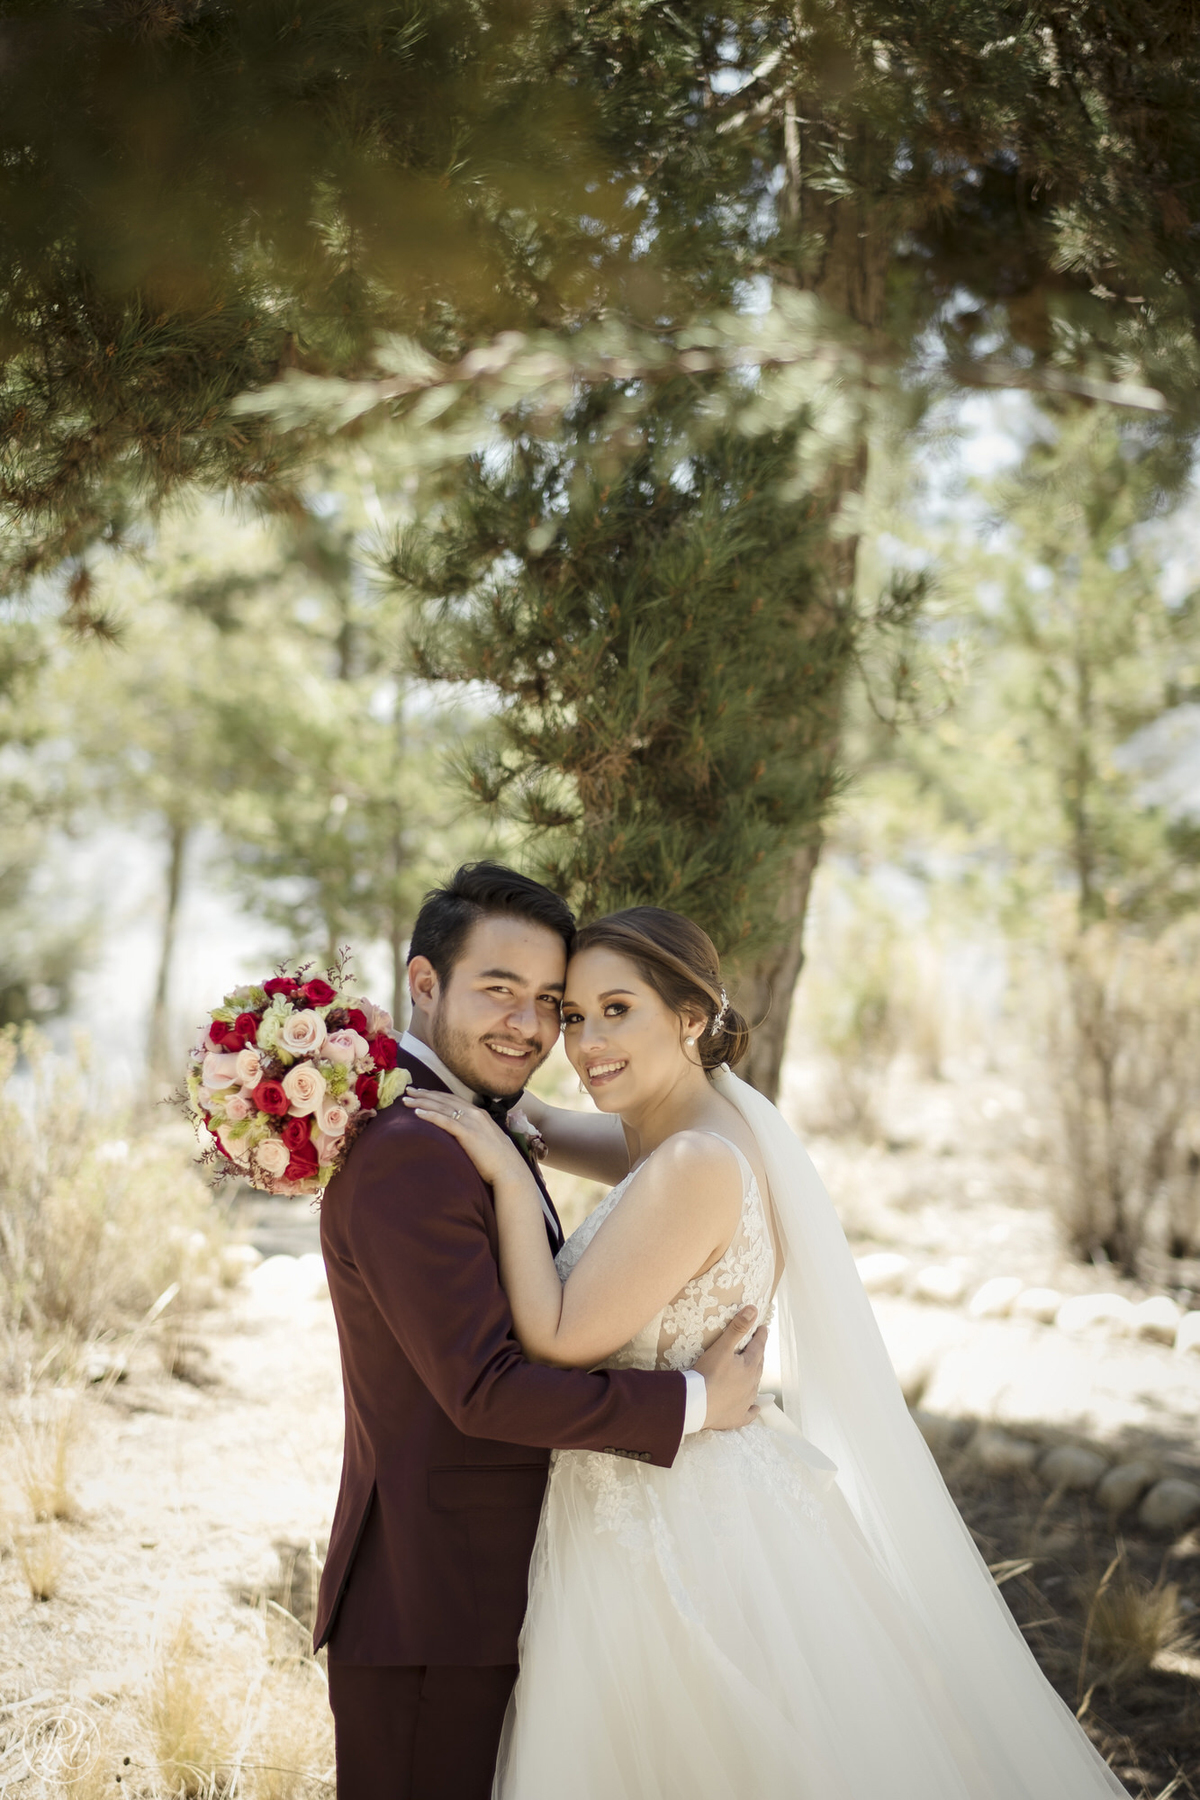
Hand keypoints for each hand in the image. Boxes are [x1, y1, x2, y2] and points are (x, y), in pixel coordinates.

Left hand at [403, 1088, 529, 1185]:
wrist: (510, 1171)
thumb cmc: (499, 1161)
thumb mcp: (486, 1140)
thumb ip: (475, 1134)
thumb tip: (463, 1137)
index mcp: (479, 1114)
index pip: (452, 1099)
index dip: (435, 1095)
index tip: (420, 1092)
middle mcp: (475, 1114)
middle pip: (444, 1099)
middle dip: (424, 1094)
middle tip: (407, 1090)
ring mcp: (472, 1122)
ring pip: (442, 1107)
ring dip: (422, 1102)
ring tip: (406, 1100)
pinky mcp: (468, 1134)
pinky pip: (445, 1121)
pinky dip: (430, 1115)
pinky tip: (417, 1113)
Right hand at [692, 1308, 765, 1431]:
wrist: (696, 1405)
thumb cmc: (708, 1374)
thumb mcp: (722, 1347)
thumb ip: (737, 1328)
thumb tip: (753, 1309)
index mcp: (749, 1367)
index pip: (758, 1347)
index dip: (761, 1336)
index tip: (764, 1328)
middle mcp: (751, 1385)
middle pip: (758, 1367)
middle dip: (758, 1355)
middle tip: (758, 1347)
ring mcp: (745, 1402)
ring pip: (754, 1387)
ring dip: (754, 1379)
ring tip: (753, 1372)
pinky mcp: (736, 1417)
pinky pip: (749, 1413)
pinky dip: (752, 1409)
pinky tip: (755, 1408)